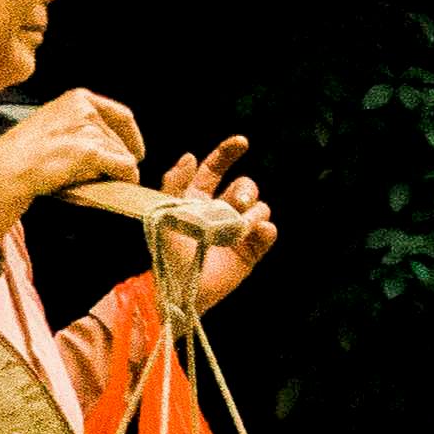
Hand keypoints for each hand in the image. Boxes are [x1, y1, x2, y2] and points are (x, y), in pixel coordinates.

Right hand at [0, 88, 144, 264]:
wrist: (7, 170)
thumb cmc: (25, 154)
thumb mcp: (53, 123)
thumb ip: (79, 124)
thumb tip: (111, 142)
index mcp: (77, 98)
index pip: (121, 115)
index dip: (132, 137)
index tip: (136, 154)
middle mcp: (85, 108)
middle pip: (121, 139)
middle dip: (118, 160)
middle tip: (106, 177)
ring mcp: (88, 129)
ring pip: (123, 155)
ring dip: (114, 172)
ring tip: (90, 181)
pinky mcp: (90, 152)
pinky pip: (125, 167)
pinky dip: (125, 178)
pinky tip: (115, 184)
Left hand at [156, 135, 275, 317]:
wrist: (179, 290)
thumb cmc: (167, 254)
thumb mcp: (165, 215)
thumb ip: (174, 184)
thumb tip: (190, 156)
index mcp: (199, 198)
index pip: (216, 168)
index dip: (228, 152)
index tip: (242, 143)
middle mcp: (221, 210)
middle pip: (245, 186)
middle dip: (245, 190)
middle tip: (238, 203)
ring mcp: (238, 230)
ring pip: (260, 207)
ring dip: (253, 213)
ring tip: (241, 227)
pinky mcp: (250, 251)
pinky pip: (268, 233)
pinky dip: (266, 230)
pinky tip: (257, 232)